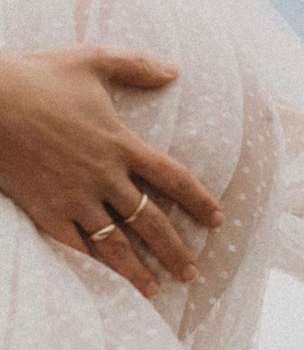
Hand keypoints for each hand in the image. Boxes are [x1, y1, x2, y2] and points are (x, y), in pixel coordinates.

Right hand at [0, 43, 223, 298]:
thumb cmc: (40, 76)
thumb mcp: (95, 60)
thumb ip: (137, 67)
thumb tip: (174, 71)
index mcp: (120, 143)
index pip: (172, 178)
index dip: (198, 201)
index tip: (217, 219)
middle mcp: (103, 177)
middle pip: (149, 220)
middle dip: (173, 249)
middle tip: (192, 272)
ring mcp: (73, 198)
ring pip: (115, 243)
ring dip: (138, 269)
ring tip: (158, 289)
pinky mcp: (44, 212)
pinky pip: (76, 247)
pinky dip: (95, 266)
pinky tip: (107, 280)